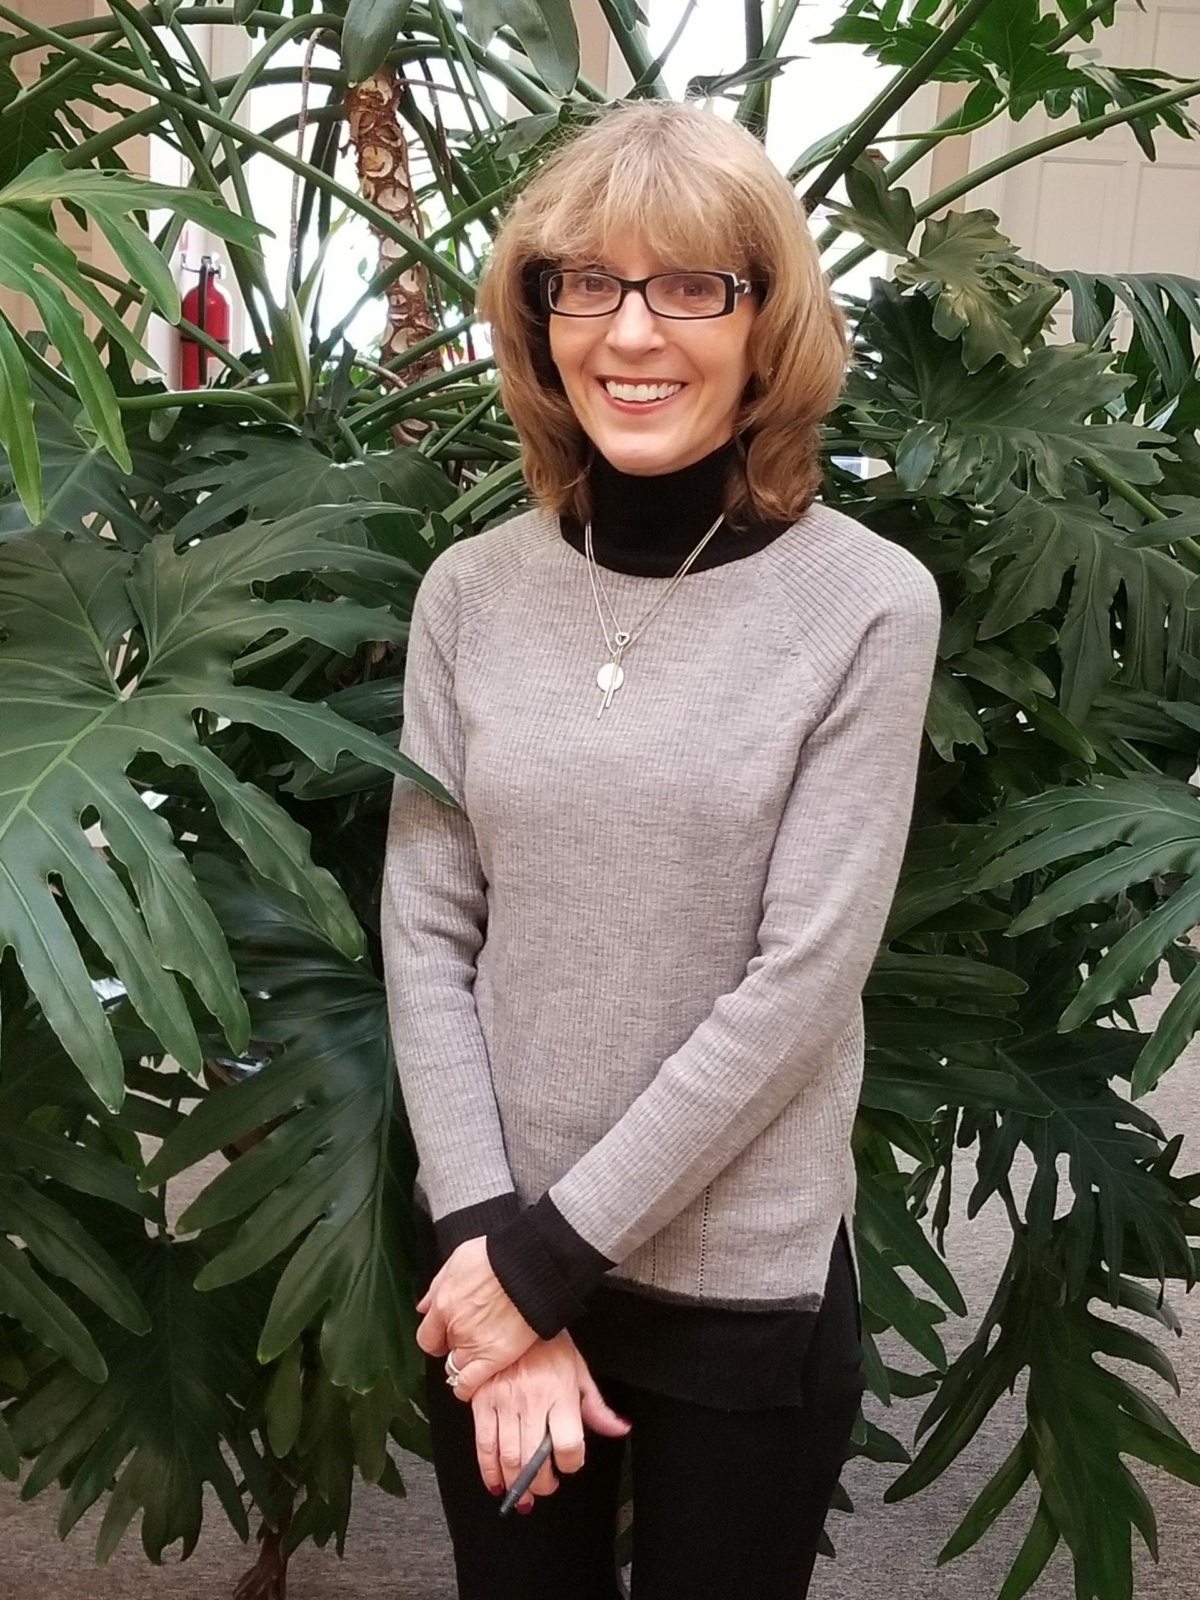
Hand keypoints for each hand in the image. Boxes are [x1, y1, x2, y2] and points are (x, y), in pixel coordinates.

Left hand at [416, 1236, 538, 1399]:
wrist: (529, 1266)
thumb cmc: (499, 1257)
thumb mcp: (459, 1259)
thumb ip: (438, 1286)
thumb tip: (424, 1306)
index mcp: (444, 1304)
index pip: (427, 1335)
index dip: (436, 1337)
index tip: (443, 1337)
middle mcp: (456, 1327)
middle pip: (445, 1348)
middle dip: (454, 1344)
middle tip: (469, 1336)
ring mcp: (474, 1344)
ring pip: (457, 1366)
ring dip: (463, 1362)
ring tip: (477, 1354)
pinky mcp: (494, 1357)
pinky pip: (471, 1382)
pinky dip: (467, 1387)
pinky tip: (469, 1387)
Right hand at [472, 1332, 630, 1511]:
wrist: (515, 1315)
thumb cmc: (548, 1345)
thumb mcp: (579, 1371)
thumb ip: (597, 1407)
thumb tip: (619, 1428)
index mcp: (560, 1393)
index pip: (568, 1445)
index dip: (571, 1464)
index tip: (569, 1465)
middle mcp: (533, 1401)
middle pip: (535, 1459)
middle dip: (541, 1484)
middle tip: (544, 1487)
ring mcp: (504, 1402)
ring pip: (508, 1457)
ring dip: (516, 1484)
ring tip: (523, 1493)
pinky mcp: (482, 1402)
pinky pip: (484, 1444)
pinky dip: (489, 1470)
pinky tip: (497, 1482)